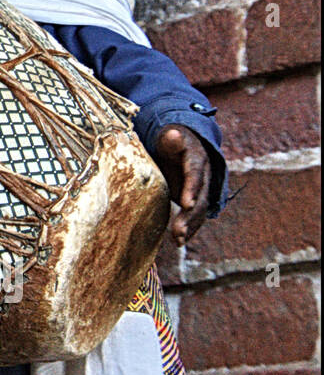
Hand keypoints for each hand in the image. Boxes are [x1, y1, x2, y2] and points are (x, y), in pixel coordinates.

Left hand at [155, 125, 211, 245]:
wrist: (183, 144)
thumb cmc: (170, 140)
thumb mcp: (169, 136)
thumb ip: (171, 139)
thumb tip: (174, 133)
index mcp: (197, 159)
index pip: (194, 175)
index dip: (191, 189)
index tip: (186, 204)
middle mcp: (204, 176)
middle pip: (200, 197)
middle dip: (190, 215)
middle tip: (177, 231)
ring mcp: (202, 189)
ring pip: (200, 210)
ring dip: (190, 226)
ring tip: (178, 240)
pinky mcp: (197, 198)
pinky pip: (196, 215)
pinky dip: (190, 228)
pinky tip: (180, 241)